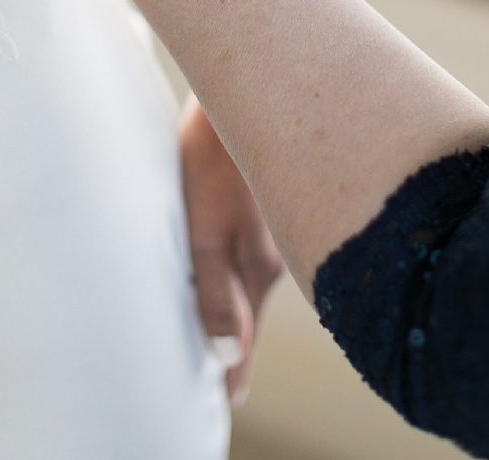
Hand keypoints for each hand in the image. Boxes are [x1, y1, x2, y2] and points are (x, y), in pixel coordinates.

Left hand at [181, 99, 284, 407]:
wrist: (254, 84)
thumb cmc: (216, 157)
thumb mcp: (206, 229)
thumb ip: (213, 292)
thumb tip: (227, 359)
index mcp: (261, 268)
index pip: (245, 337)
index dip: (236, 372)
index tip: (229, 404)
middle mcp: (280, 251)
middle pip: (256, 309)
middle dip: (245, 343)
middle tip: (234, 381)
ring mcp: (282, 223)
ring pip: (262, 277)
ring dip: (247, 305)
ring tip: (237, 331)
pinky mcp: (278, 196)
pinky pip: (268, 247)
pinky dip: (251, 269)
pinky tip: (246, 262)